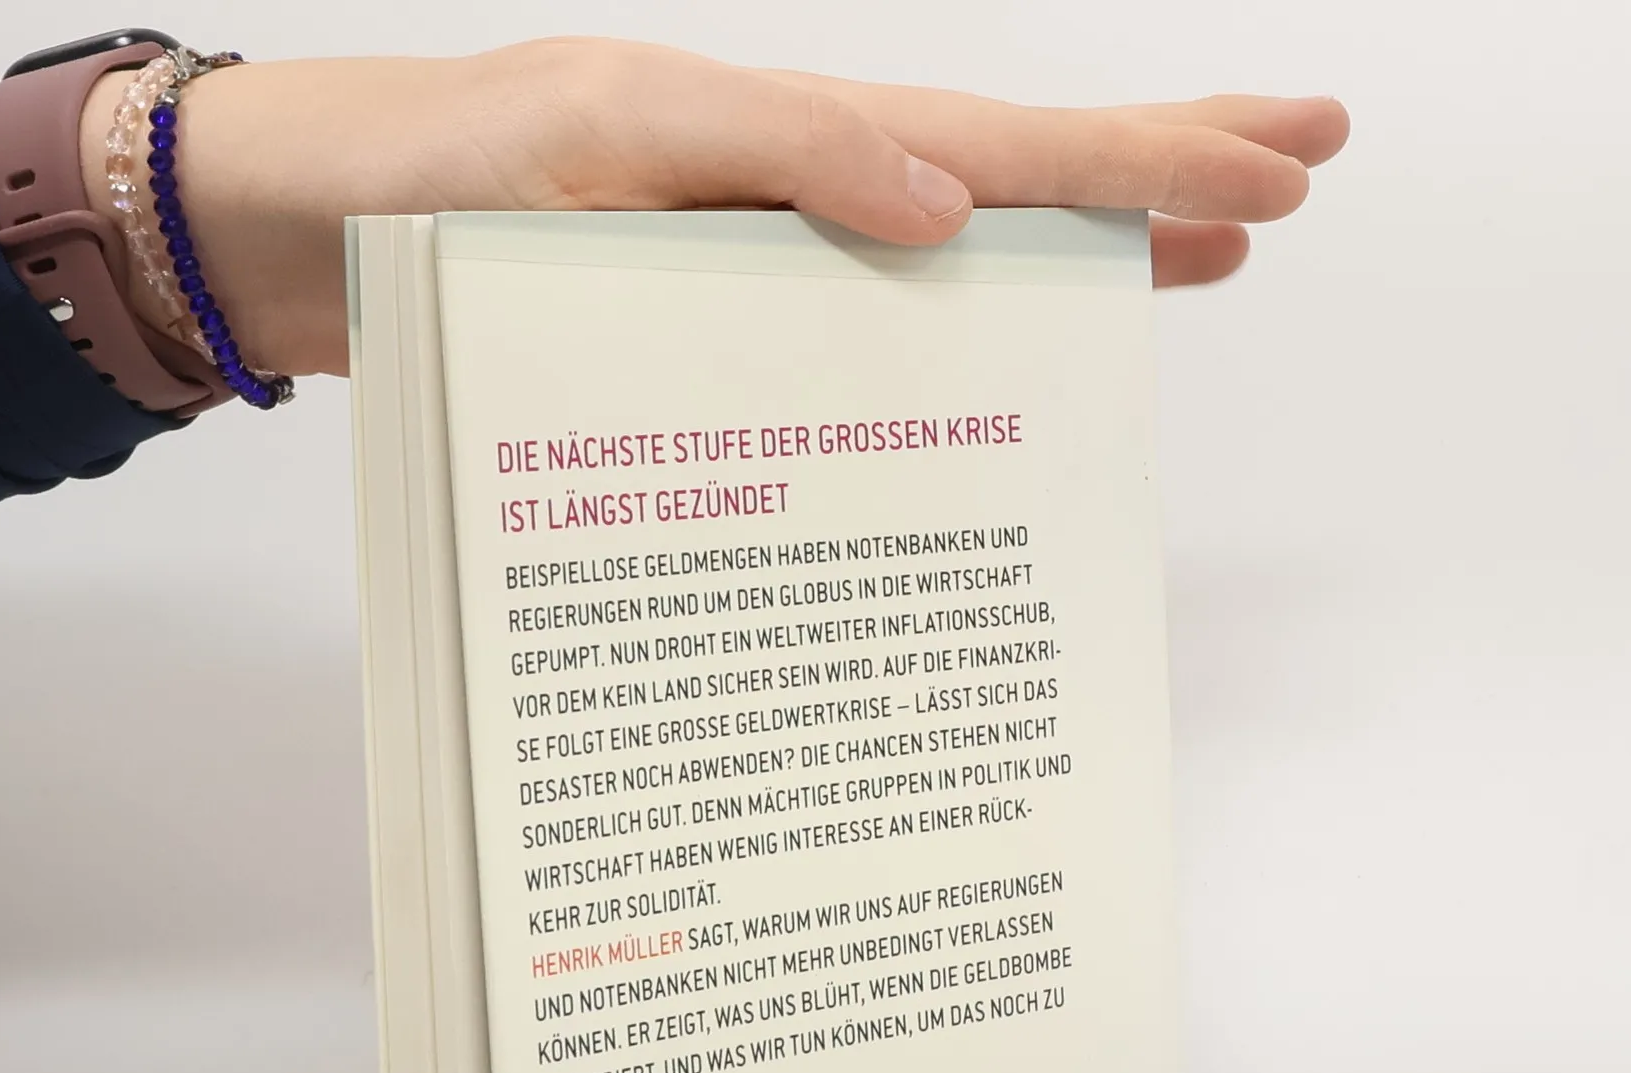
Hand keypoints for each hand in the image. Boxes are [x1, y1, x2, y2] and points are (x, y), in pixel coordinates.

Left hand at [82, 38, 1349, 378]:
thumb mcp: (617, 135)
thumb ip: (785, 154)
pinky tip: (1002, 378)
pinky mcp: (722, 353)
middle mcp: (808, 208)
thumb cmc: (452, 177)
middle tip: (1302, 178)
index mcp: (802, 142)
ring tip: (1207, 261)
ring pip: (962, 270)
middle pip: (1019, 188)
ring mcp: (772, 281)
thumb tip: (959, 210)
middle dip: (1163, 178)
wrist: (328, 240)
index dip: (1152, 159)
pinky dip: (952, 362)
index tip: (1282, 167)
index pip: (1017, 145)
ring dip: (1083, 266)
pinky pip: (867, 352)